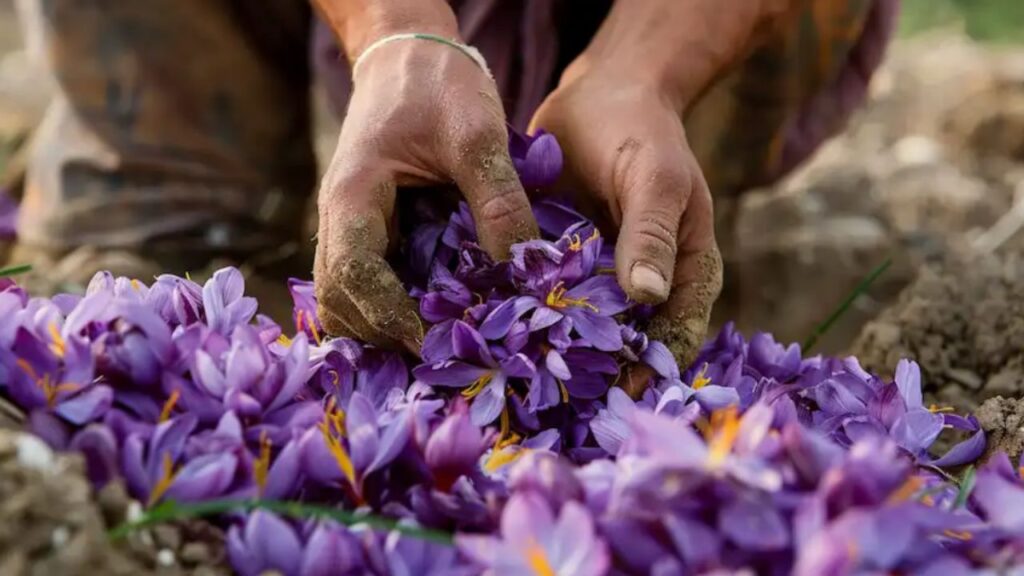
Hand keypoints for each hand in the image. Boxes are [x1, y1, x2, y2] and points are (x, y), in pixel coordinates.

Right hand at [315, 33, 536, 351]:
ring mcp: (351, 226)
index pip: (353, 275)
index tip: (432, 341)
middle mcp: (340, 219)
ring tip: (437, 343)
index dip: (388, 316)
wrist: (410, 52)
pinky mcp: (370, 228)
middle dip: (379, 333)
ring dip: (380, 326)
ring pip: (344, 298)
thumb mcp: (478, 138)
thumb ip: (499, 202)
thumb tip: (525, 273)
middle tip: (439, 354)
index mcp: (354, 197)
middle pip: (337, 300)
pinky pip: (365, 282)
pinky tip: (433, 318)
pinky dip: (389, 307)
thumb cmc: (439, 87)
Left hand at [530, 64, 722, 386]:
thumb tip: (650, 298)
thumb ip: (651, 236)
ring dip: (551, 355)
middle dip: (591, 377)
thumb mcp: (654, 179)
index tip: (610, 401)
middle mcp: (645, 290)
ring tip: (512, 381)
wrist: (603, 92)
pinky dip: (524, 319)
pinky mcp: (561, 269)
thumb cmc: (641, 132)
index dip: (646, 373)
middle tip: (548, 406)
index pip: (674, 341)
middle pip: (624, 350)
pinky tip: (489, 337)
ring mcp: (600, 282)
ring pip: (580, 334)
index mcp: (686, 275)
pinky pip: (545, 304)